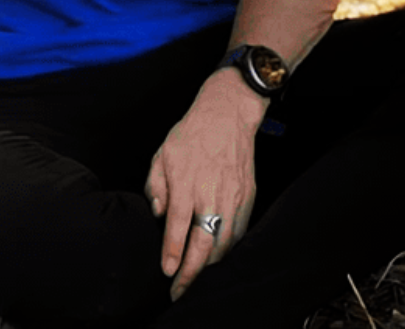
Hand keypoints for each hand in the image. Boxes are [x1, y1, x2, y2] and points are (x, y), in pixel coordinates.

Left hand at [144, 70, 263, 300]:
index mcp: (186, 183)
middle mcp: (211, 193)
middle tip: (180, 289)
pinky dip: (227, 248)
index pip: (178, 227)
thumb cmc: (191, 135)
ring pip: (224, 243)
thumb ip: (156, 186)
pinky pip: (238, 231)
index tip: (167, 272)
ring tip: (196, 274)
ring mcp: (233, 197)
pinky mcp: (248, 197)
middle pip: (203, 244)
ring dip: (209, 264)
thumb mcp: (162, 155)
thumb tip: (158, 215)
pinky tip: (216, 254)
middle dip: (191, 272)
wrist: (227, 115)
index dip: (172, 253)